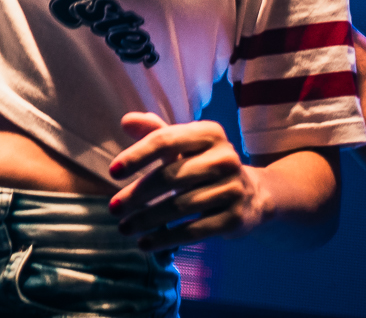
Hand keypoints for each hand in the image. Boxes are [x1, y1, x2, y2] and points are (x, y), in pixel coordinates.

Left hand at [108, 112, 268, 248]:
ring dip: (147, 220)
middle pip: (170, 176)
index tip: (112, 172)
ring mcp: (233, 189)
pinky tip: (145, 243)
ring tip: (123, 228)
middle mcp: (225, 158)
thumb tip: (126, 121)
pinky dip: (166, 238)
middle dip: (137, 194)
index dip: (136, 156)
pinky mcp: (235, 219)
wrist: (253, 194)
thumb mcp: (184, 143)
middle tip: (113, 208)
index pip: (165, 140)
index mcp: (209, 133)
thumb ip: (155, 131)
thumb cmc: (204, 164)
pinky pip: (194, 230)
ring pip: (180, 206)